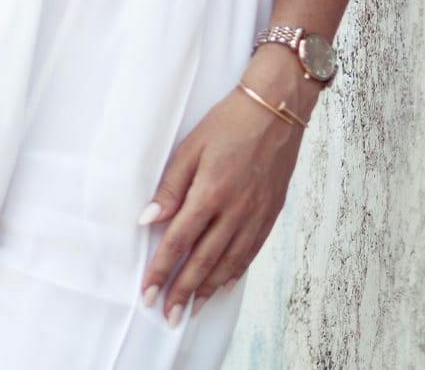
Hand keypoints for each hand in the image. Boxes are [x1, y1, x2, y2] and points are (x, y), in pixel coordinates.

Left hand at [136, 77, 306, 323]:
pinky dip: (234, 273)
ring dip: (207, 289)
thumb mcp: (191, 146)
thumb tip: (149, 219)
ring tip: (191, 309)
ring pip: (228, 263)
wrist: (276, 109)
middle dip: (182, 291)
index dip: (162, 269)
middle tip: (167, 315)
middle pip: (203, 260)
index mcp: (211, 192)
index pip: (179, 241)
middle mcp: (235, 210)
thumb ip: (170, 186)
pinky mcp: (270, 214)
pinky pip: (250, 253)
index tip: (148, 292)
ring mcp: (255, 215)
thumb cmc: (229, 122)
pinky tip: (222, 284)